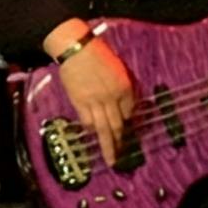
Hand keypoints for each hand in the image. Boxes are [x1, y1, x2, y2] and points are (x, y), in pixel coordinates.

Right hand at [57, 38, 134, 167]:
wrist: (76, 49)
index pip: (130, 111)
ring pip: (104, 128)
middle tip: (121, 156)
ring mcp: (95, 101)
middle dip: (121, 142)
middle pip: (118, 125)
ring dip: (108, 145)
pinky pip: (87, 121)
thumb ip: (122, 87)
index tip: (127, 129)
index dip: (129, 122)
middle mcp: (112, 97)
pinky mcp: (79, 101)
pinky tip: (92, 136)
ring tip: (110, 158)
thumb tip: (123, 104)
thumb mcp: (118, 69)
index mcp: (124, 87)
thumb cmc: (98, 54)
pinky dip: (91, 130)